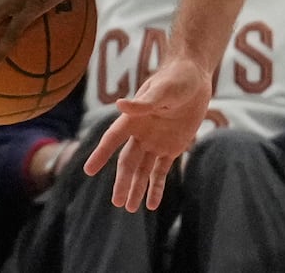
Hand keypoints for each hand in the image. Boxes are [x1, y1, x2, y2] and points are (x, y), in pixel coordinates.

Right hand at [84, 52, 212, 211]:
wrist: (195, 76)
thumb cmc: (176, 78)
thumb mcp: (162, 89)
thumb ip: (143, 102)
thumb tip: (120, 105)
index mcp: (133, 119)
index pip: (113, 139)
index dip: (101, 154)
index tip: (88, 171)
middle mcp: (141, 133)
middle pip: (128, 162)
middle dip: (122, 181)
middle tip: (116, 202)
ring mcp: (156, 141)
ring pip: (143, 170)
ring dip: (136, 188)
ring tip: (128, 208)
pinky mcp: (173, 147)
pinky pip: (162, 171)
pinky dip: (156, 187)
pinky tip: (152, 204)